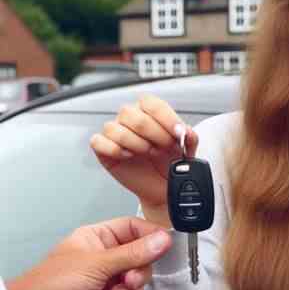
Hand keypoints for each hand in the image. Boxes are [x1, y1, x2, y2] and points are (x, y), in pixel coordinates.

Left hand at [7, 217, 171, 289]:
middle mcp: (106, 258)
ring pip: (141, 282)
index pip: (135, 228)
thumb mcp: (97, 263)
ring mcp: (110, 281)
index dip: (151, 235)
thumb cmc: (50, 285)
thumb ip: (134, 253)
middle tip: (128, 278)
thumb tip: (162, 240)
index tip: (165, 243)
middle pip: (143, 257)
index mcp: (99, 238)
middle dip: (139, 271)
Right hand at [89, 95, 197, 226]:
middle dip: (152, 132)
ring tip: (148, 152)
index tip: (178, 132)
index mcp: (149, 112)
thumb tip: (187, 131)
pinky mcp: (103, 148)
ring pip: (114, 127)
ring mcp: (115, 132)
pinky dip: (115, 150)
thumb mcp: (187, 151)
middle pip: (130, 113)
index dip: (165, 117)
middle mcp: (130, 119)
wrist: (163, 187)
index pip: (151, 103)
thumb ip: (190, 139)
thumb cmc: (170, 163)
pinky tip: (129, 156)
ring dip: (135, 143)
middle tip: (163, 147)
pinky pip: (98, 142)